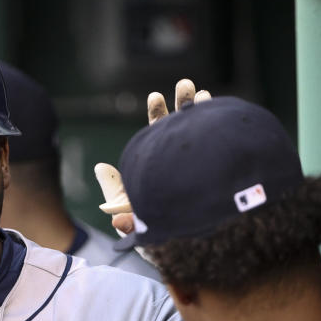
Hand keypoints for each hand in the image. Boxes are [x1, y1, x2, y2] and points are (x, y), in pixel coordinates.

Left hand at [95, 79, 211, 234]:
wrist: (190, 235)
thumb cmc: (159, 221)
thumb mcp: (132, 207)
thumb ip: (115, 190)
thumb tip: (100, 167)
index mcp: (163, 162)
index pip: (159, 133)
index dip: (158, 114)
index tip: (156, 96)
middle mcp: (184, 158)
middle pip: (182, 125)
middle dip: (181, 103)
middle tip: (184, 84)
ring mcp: (203, 160)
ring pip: (203, 130)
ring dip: (203, 109)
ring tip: (202, 92)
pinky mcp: (220, 166)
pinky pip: (219, 142)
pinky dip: (219, 126)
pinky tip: (220, 111)